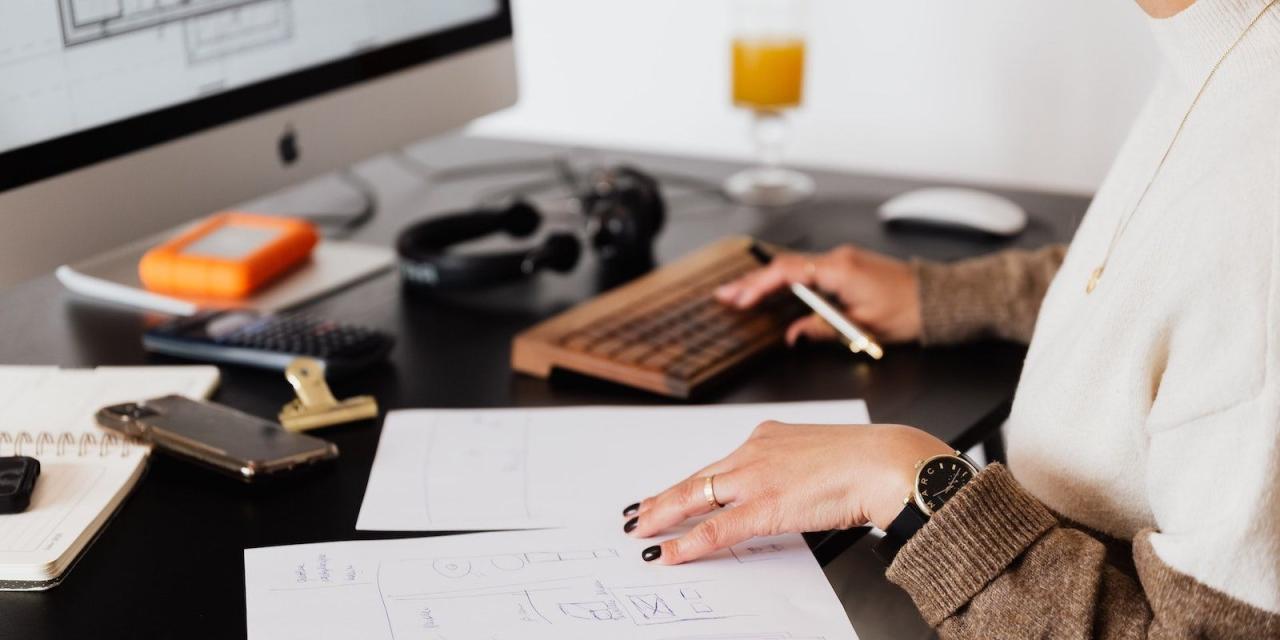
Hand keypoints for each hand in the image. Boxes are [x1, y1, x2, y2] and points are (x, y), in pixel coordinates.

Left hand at [622, 421, 950, 564]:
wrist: (884, 462)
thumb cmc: (864, 462)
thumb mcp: (819, 456)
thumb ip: (793, 470)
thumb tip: (787, 492)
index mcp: (768, 437)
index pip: (718, 464)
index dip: (691, 482)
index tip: (670, 492)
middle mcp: (755, 451)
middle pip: (698, 479)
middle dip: (665, 499)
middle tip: (639, 513)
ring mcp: (756, 477)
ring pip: (696, 498)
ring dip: (665, 516)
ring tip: (643, 531)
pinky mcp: (764, 505)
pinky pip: (716, 528)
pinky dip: (689, 542)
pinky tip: (670, 551)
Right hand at [715, 245, 922, 343]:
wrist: (934, 298)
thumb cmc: (907, 311)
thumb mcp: (862, 327)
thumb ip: (822, 328)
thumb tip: (793, 334)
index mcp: (840, 270)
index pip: (789, 273)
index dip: (760, 286)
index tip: (740, 299)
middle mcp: (838, 259)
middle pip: (784, 266)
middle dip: (752, 281)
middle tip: (725, 294)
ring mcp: (841, 259)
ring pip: (793, 267)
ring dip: (766, 280)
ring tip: (739, 293)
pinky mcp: (845, 266)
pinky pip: (806, 269)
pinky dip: (784, 280)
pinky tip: (770, 289)